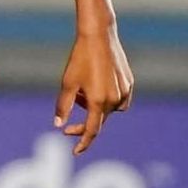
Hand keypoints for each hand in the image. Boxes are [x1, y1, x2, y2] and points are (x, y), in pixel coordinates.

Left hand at [54, 25, 132, 153]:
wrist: (99, 36)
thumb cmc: (80, 59)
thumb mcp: (67, 83)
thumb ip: (63, 106)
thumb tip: (58, 125)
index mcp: (98, 102)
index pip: (91, 131)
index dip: (83, 143)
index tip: (76, 151)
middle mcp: (114, 100)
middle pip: (99, 121)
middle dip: (84, 124)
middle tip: (68, 126)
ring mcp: (124, 92)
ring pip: (109, 111)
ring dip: (95, 110)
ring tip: (82, 93)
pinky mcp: (129, 83)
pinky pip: (119, 100)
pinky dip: (107, 101)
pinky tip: (96, 89)